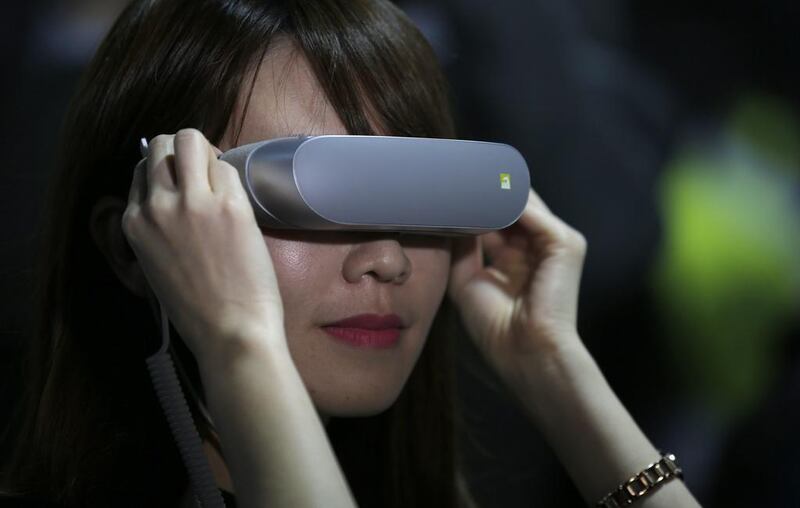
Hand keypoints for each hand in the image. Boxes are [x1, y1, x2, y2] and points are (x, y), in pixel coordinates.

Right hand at [122, 128, 284, 360]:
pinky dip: (230, 174)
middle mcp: (156, 206)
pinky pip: (225, 166)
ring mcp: (193, 202)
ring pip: (190, 140)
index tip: (185, 183)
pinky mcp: (229, 205)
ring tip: (219, 176)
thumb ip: (157, 227)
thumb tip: (174, 196)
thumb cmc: (197, 309)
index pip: (143, 170)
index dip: (167, 170)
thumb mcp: (155, 264)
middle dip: (184, 150)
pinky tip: (236, 197)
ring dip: (205, 151)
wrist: (230, 332)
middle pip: (162, 145)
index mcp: (133, 223)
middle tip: (205, 172)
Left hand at [447, 187, 587, 384]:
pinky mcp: (563, 242)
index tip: (439, 188)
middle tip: (443, 175)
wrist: (526, 355)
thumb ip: (460, 243)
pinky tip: (471, 198)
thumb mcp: (467, 277)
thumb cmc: (496, 328)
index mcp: (519, 253)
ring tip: (453, 179)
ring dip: (486, 188)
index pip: (496, 211)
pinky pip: (527, 210)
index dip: (471, 198)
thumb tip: (445, 211)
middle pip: (509, 198)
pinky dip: (499, 201)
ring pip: (518, 198)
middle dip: (478, 186)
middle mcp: (538, 242)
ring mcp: (554, 240)